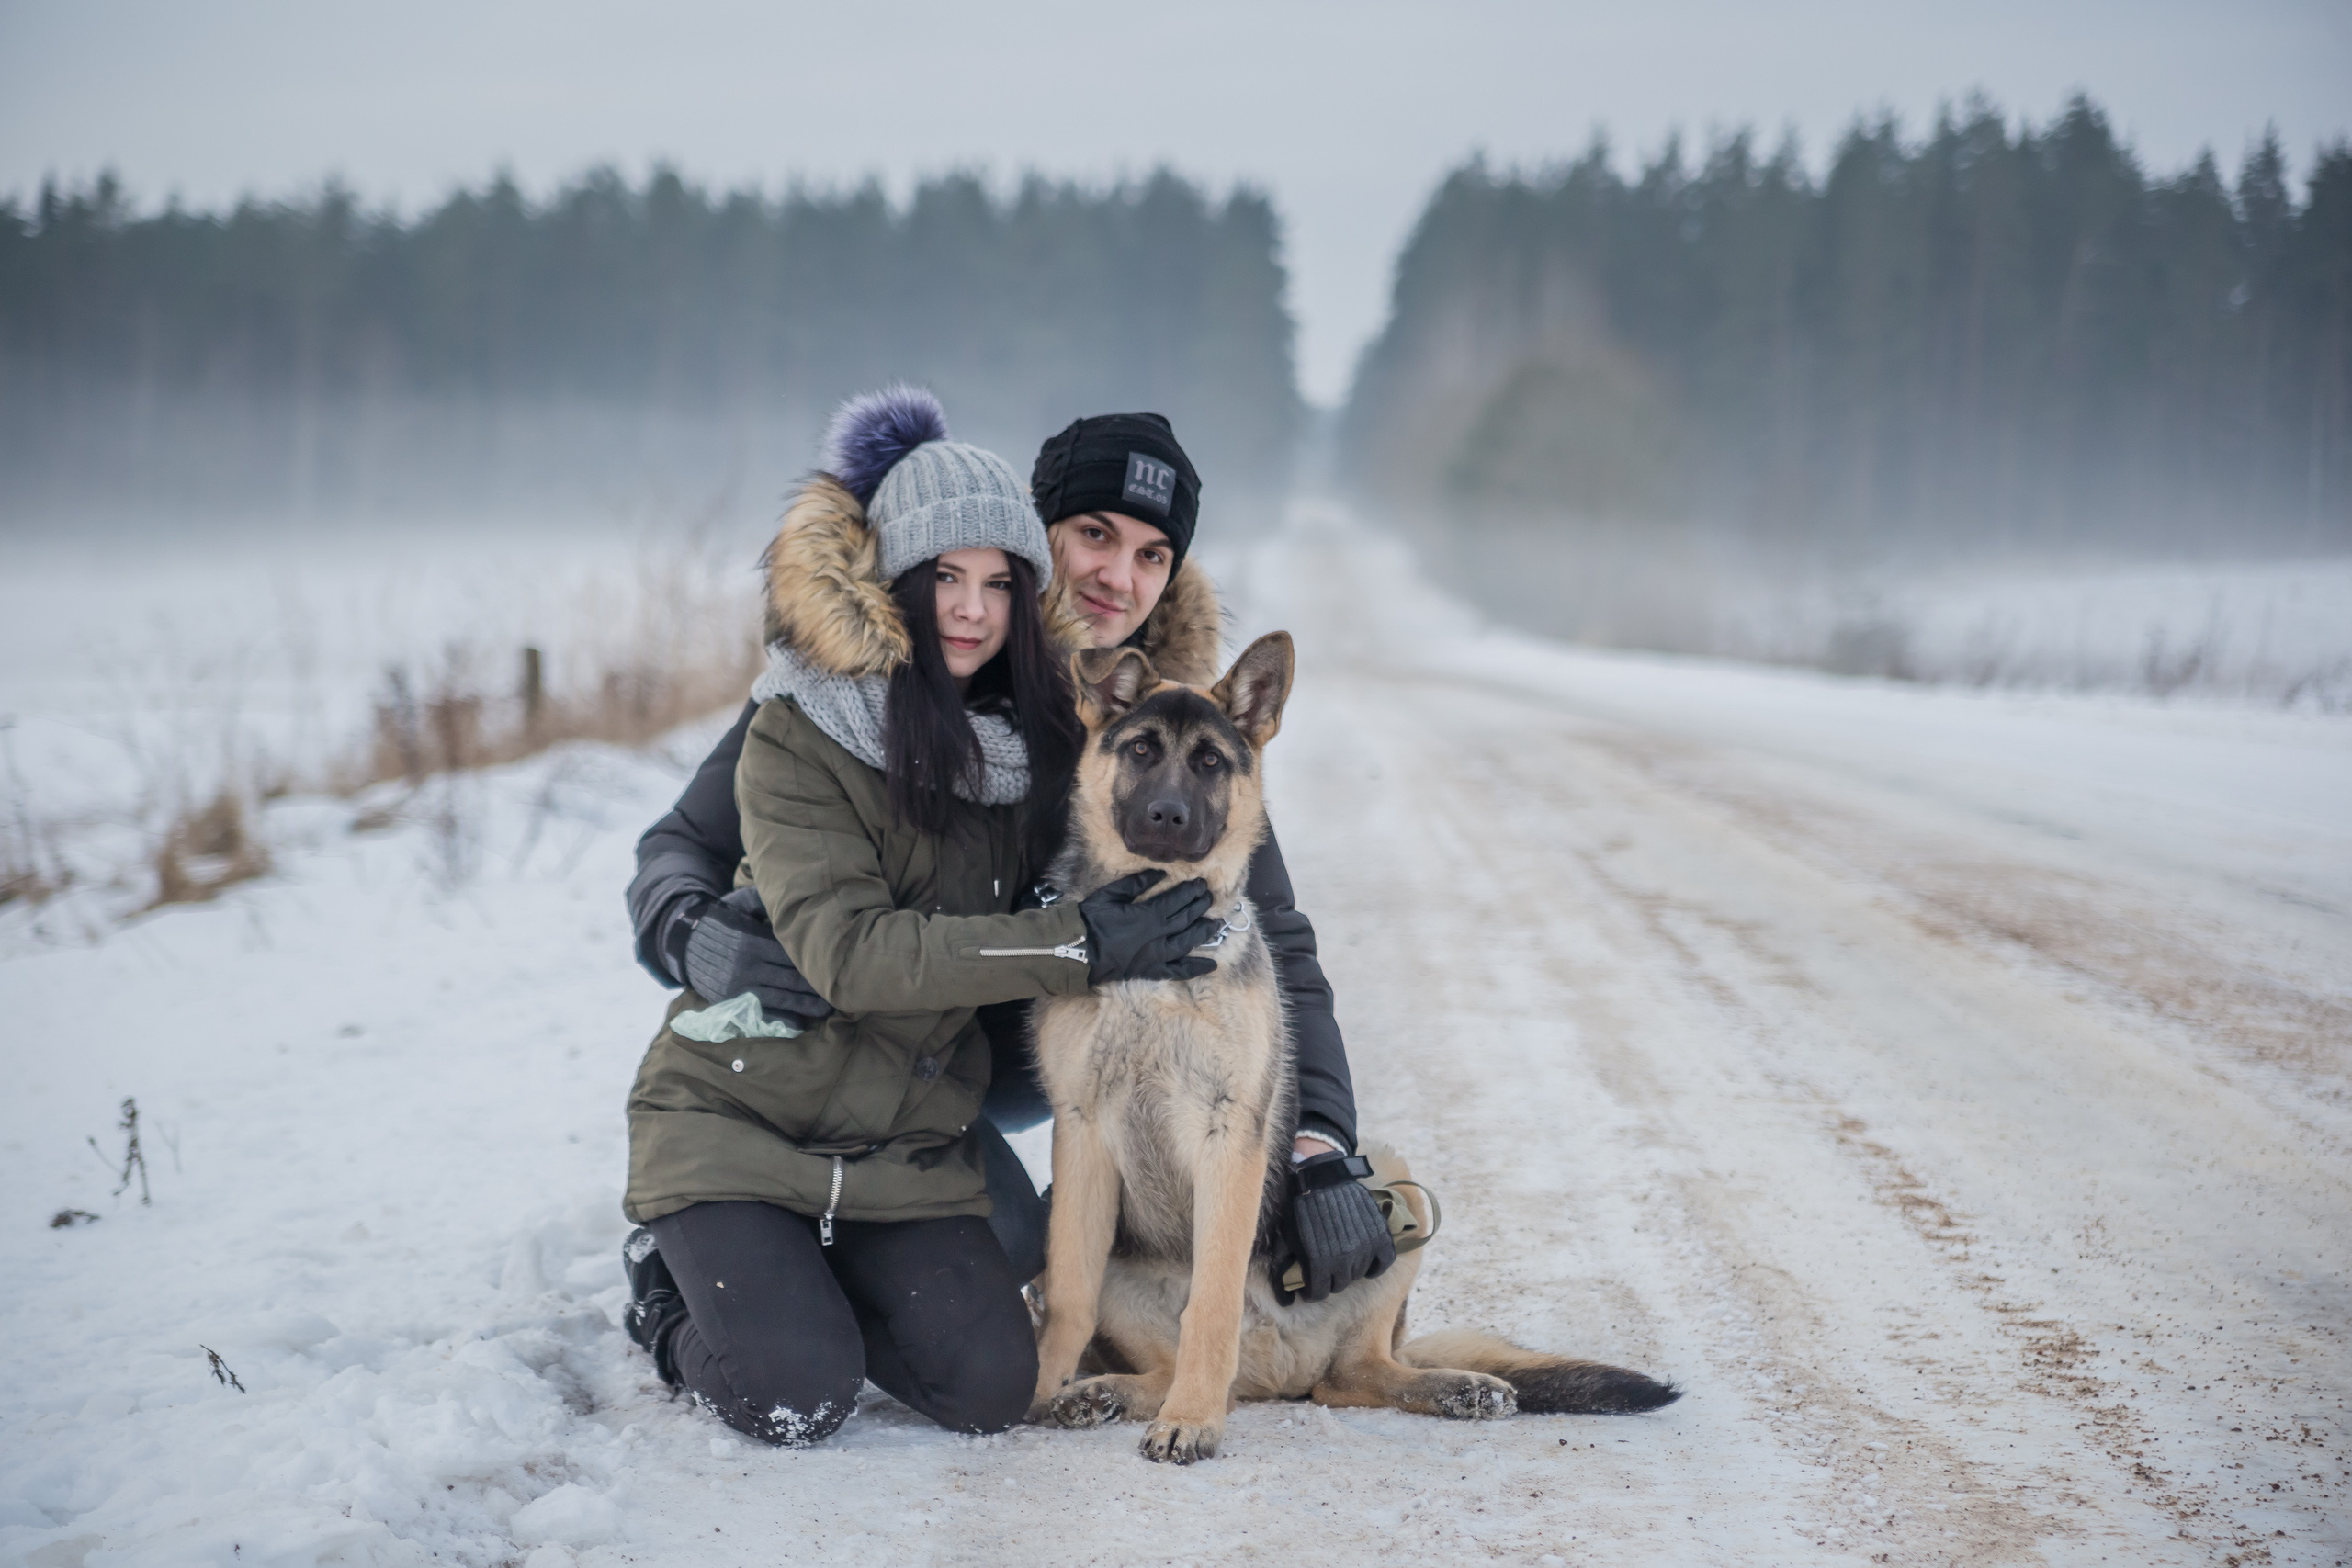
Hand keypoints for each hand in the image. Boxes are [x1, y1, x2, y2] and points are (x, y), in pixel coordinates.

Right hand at [681, 887, 834, 1025]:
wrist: (682, 943)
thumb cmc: (717, 921)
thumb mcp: (736, 904)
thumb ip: (762, 901)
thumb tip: (790, 895)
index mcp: (750, 941)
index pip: (790, 953)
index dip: (813, 960)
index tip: (835, 962)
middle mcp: (746, 966)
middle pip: (790, 977)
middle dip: (816, 985)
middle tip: (841, 988)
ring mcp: (739, 988)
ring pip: (781, 998)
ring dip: (806, 1004)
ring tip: (828, 1007)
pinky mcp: (732, 1002)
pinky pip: (763, 1012)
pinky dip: (784, 1017)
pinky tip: (802, 1020)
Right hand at [1077, 872, 1220, 983]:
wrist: (1076, 951)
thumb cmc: (1090, 920)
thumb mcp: (1111, 894)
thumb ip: (1137, 883)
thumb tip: (1161, 873)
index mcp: (1148, 915)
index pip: (1177, 901)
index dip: (1192, 891)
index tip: (1202, 884)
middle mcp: (1158, 936)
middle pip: (1186, 919)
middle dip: (1200, 907)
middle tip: (1210, 898)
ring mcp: (1156, 956)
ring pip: (1187, 943)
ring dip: (1203, 932)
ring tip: (1216, 924)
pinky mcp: (1150, 971)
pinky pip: (1177, 972)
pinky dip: (1195, 969)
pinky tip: (1212, 966)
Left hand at [1277, 1151, 1395, 1304]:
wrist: (1322, 1177)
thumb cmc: (1301, 1207)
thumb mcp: (1288, 1239)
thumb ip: (1287, 1269)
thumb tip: (1284, 1299)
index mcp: (1318, 1263)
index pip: (1319, 1293)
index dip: (1312, 1292)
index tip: (1310, 1288)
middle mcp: (1343, 1260)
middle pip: (1338, 1285)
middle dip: (1329, 1280)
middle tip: (1325, 1270)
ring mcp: (1363, 1248)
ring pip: (1358, 1274)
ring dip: (1348, 1270)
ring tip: (1341, 1259)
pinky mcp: (1378, 1235)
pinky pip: (1384, 1261)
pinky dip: (1377, 1266)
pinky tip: (1369, 1265)